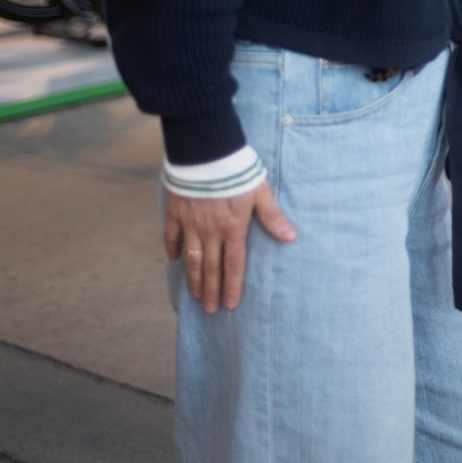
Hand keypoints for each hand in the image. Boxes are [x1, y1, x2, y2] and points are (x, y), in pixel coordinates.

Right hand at [163, 181, 295, 313]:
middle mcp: (210, 231)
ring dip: (193, 278)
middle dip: (211, 291)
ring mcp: (190, 223)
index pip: (233, 264)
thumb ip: (272, 216)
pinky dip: (172, 249)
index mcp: (233, 228)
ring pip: (190, 258)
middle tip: (210, 310)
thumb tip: (290, 237)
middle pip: (210, 267)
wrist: (206, 152)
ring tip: (194, 296)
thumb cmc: (238, 171)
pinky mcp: (175, 212)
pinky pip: (171, 236)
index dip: (232, 286)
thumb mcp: (260, 192)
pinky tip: (175, 259)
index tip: (230, 305)